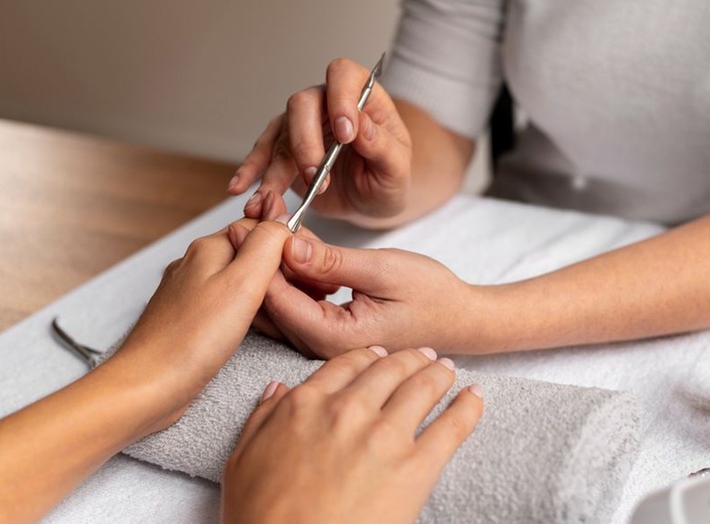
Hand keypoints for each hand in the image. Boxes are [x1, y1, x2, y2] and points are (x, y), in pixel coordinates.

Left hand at [112, 216, 292, 430]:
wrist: (148, 386)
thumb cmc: (190, 341)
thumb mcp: (242, 283)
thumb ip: (267, 245)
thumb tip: (283, 222)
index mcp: (208, 248)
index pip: (259, 227)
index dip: (288, 244)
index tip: (307, 268)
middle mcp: (196, 264)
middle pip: (250, 252)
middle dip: (278, 268)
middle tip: (302, 292)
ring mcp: (190, 292)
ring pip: (239, 278)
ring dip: (264, 291)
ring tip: (283, 311)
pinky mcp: (190, 318)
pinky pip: (227, 303)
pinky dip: (248, 310)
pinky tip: (256, 328)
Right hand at [221, 347, 483, 523]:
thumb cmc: (261, 517)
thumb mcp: (242, 460)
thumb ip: (261, 418)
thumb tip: (277, 390)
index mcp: (306, 404)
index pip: (347, 363)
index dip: (369, 356)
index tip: (380, 355)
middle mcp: (348, 409)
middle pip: (390, 368)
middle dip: (410, 358)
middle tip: (423, 356)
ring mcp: (384, 436)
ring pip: (422, 386)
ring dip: (439, 373)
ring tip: (449, 370)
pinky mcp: (416, 468)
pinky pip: (452, 426)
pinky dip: (468, 406)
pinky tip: (476, 396)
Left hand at [227, 222, 476, 356]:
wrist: (459, 319)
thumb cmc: (431, 295)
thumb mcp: (383, 269)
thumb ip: (333, 262)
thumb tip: (287, 246)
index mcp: (334, 338)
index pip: (277, 298)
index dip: (259, 255)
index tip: (251, 218)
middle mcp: (320, 348)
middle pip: (268, 302)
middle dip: (261, 255)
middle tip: (261, 211)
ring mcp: (321, 344)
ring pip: (277, 303)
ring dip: (273, 261)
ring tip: (278, 219)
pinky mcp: (324, 333)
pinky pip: (292, 304)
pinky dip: (289, 272)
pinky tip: (297, 244)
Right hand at [229, 58, 411, 223]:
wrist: (372, 200)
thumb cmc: (388, 178)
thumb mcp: (397, 167)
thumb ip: (381, 146)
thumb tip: (360, 127)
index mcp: (361, 98)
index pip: (343, 77)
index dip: (341, 100)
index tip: (347, 135)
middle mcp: (326, 104)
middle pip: (302, 104)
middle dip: (306, 143)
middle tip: (317, 178)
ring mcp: (302, 125)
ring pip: (280, 135)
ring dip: (276, 169)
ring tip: (272, 199)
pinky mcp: (285, 150)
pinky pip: (263, 156)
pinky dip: (251, 172)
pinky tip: (240, 188)